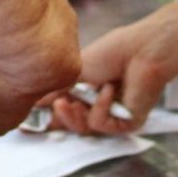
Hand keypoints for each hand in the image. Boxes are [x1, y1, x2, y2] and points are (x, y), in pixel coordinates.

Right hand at [43, 21, 167, 134]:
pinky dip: (101, 107)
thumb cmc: (113, 52)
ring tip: (76, 99)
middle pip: (74, 123)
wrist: (140, 50)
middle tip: (59, 104)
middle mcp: (100, 104)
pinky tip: (108, 90)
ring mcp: (114, 115)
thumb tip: (37, 101)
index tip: (41, 109)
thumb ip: (57, 88)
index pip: (67, 109)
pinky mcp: (127, 123)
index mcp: (88, 90)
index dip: (54, 111)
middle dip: (63, 115)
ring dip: (78, 113)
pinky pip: (102, 124)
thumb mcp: (76, 70)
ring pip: (86, 128)